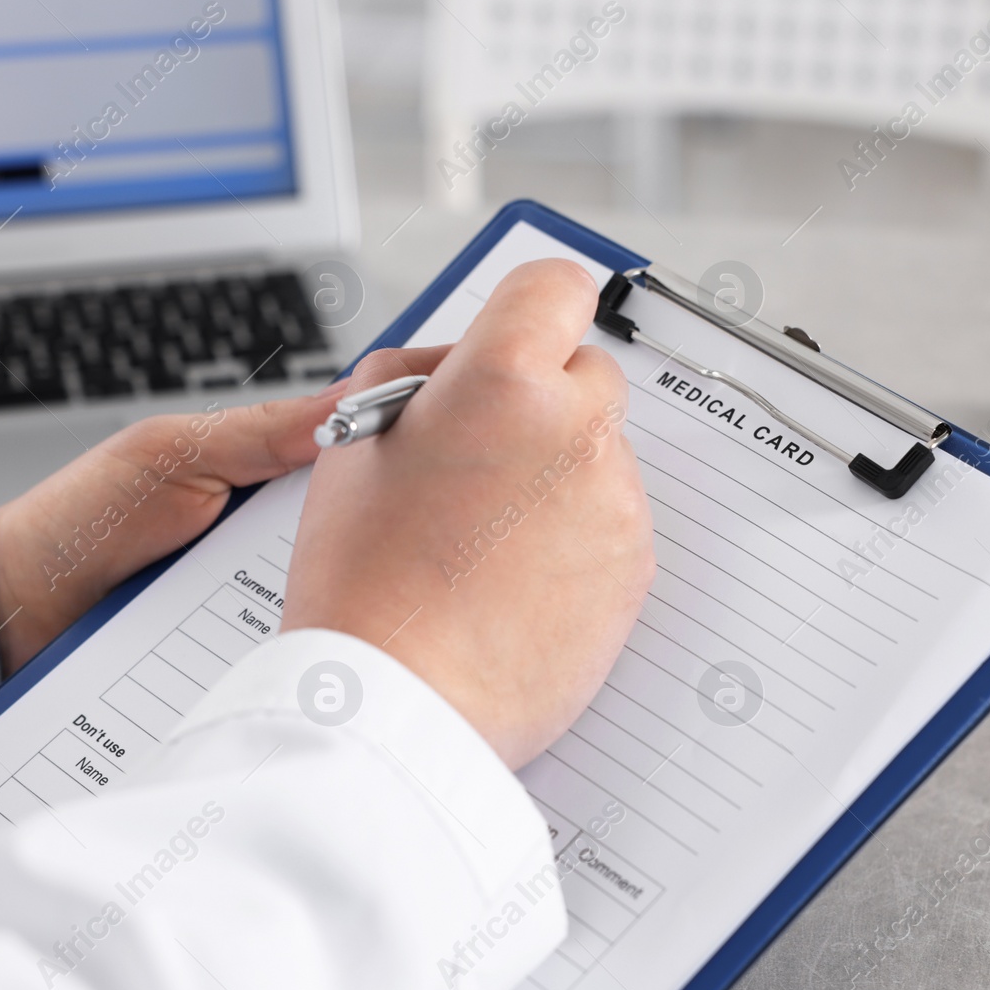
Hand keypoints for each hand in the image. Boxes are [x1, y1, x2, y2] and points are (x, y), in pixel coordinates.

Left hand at [0, 372, 437, 673]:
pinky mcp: (240, 650)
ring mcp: (257, 595)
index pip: (356, 458)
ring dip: (348, 600)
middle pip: (359, 536)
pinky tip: (323, 651)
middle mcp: (269, 536)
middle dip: (390, 540)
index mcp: (261, 472)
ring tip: (381, 604)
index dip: (403, 451)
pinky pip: (289, 647)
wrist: (12, 613)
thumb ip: (262, 431)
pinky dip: (304, 648)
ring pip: (333, 596)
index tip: (454, 446)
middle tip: (428, 542)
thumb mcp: (173, 454)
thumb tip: (355, 396)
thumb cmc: (78, 521)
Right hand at [284, 259, 655, 767]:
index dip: (532, 307)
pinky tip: (514, 583)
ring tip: (485, 542)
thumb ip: (415, 379)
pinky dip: (577, 543)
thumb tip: (457, 368)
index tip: (521, 336)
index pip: (555, 287)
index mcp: (504, 381)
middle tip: (480, 460)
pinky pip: (612, 526)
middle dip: (541, 403)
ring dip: (558, 478)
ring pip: (599, 457)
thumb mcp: (354, 444)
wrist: (399, 702)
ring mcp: (615, 502)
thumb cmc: (362, 580)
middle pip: (587, 375)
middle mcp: (576, 429)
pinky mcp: (636, 569)